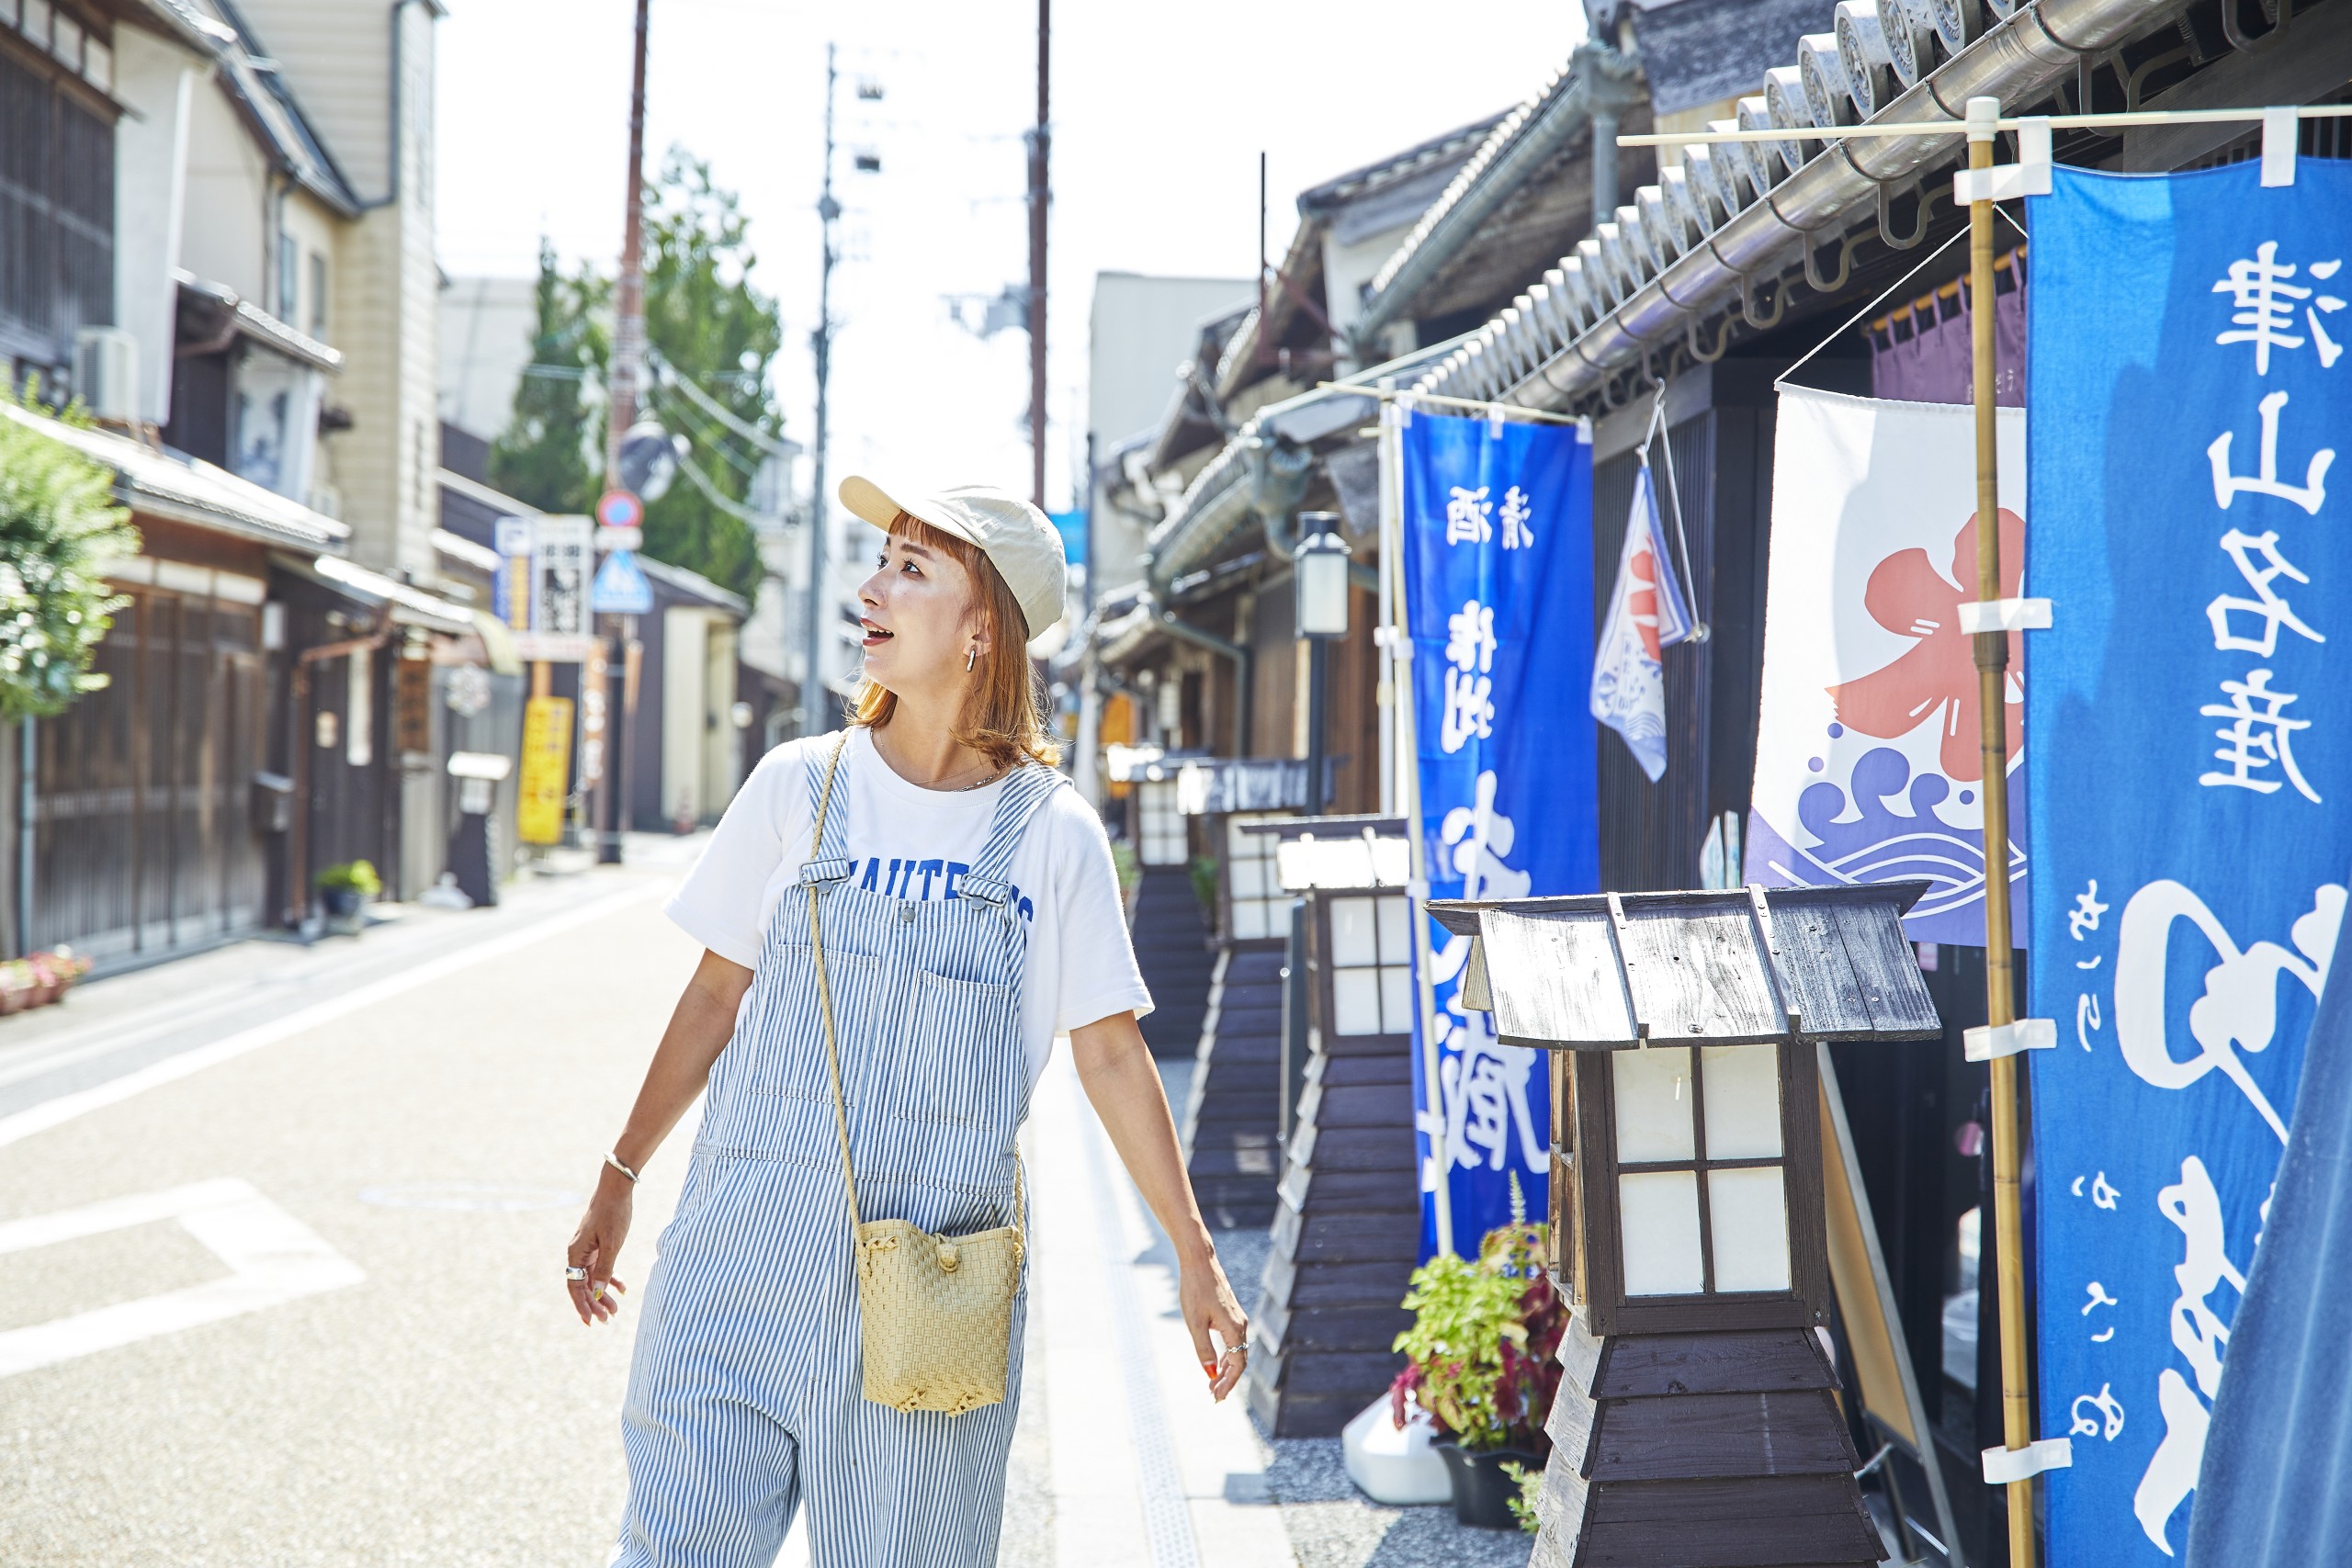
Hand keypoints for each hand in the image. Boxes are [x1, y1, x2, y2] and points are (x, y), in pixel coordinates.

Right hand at [565, 1169, 633, 1325]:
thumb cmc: (613, 1214)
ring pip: (593, 1278)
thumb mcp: (612, 1244)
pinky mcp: (598, 1245)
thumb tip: (597, 1292)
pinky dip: (610, 1278)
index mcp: (576, 1254)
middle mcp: (578, 1253)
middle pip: (583, 1285)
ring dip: (603, 1294)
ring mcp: (588, 1250)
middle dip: (595, 1304)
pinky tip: (623, 1288)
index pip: (575, 1287)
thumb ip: (605, 1269)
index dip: (582, 1306)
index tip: (591, 1321)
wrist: (616, 1189)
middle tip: (608, 1319)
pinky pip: (601, 1267)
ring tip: (616, 1310)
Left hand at [1180, 1250, 1249, 1401]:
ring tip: (1213, 1384)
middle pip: (1240, 1360)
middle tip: (1213, 1396)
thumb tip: (1211, 1373)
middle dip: (1228, 1380)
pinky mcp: (1232, 1314)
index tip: (1216, 1396)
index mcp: (1235, 1328)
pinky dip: (1227, 1356)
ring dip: (1227, 1369)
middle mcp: (1241, 1324)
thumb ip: (1204, 1349)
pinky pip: (1234, 1341)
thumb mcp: (1194, 1323)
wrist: (1199, 1261)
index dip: (1228, 1383)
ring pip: (1238, 1351)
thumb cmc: (1195, 1290)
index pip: (1238, 1364)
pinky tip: (1218, 1363)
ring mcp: (1238, 1318)